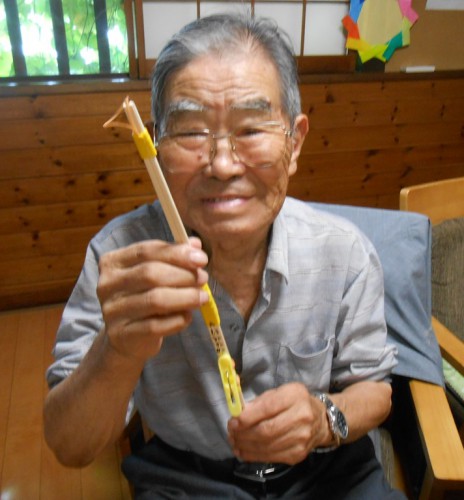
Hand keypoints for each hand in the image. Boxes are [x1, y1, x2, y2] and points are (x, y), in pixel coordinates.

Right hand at [97, 236, 208, 360]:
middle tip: (203, 278)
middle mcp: (107, 284)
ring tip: (202, 297)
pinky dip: (177, 320)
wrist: (127, 338)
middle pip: (150, 274)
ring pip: (155, 300)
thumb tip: (195, 244)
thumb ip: (172, 256)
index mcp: (113, 262)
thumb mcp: (154, 273)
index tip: (201, 258)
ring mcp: (112, 311)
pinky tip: (188, 316)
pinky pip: (155, 326)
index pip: (146, 251)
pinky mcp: (121, 334)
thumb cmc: (143, 297)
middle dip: (183, 275)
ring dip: (185, 297)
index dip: (176, 253)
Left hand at [227, 382, 330, 464]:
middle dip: (244, 433)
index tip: (233, 421)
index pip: (268, 408)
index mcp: (295, 395)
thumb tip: (239, 414)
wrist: (320, 420)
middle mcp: (302, 417)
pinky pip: (271, 457)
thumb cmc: (294, 402)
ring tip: (234, 442)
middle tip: (231, 432)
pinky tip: (243, 451)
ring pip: (267, 446)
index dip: (248, 417)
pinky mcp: (298, 454)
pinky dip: (253, 455)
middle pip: (266, 430)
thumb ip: (260, 402)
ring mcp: (302, 438)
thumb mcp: (279, 392)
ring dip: (245, 446)